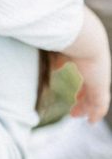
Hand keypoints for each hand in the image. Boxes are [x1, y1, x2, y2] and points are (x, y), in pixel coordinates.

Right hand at [58, 7, 110, 122]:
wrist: (84, 37)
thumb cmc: (68, 38)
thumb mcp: (60, 49)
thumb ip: (59, 59)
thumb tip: (57, 66)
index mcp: (89, 62)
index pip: (88, 81)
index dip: (82, 91)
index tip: (76, 98)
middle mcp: (97, 71)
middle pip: (92, 91)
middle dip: (84, 102)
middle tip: (74, 111)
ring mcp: (100, 79)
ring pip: (96, 99)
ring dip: (86, 109)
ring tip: (76, 116)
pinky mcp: (101, 86)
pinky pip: (100, 104)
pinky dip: (96, 113)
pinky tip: (90, 121)